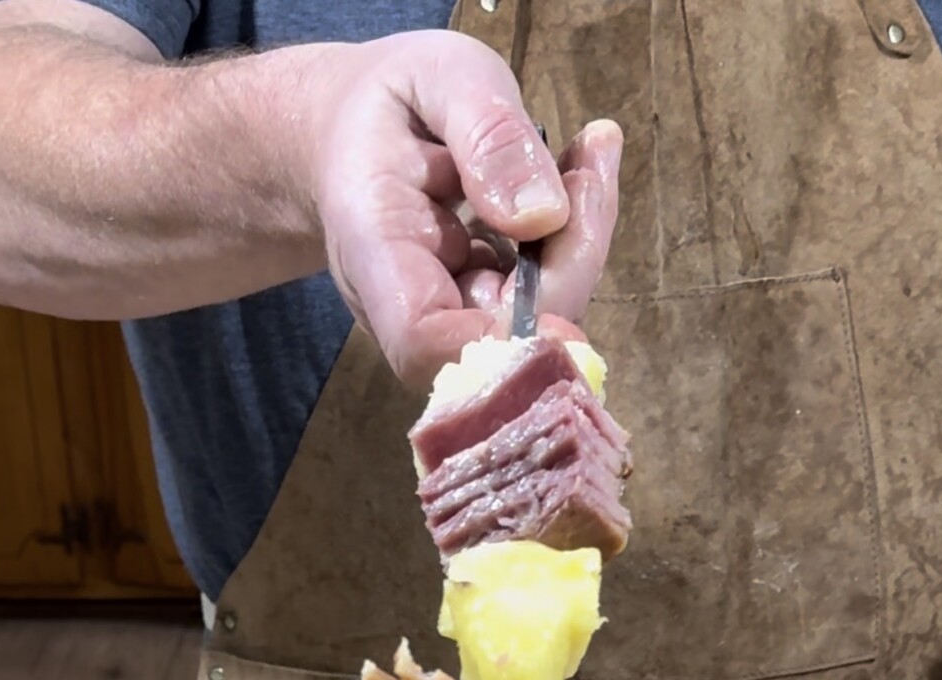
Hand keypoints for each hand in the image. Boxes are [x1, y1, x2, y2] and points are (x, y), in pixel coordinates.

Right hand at [308, 31, 621, 386]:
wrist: (349, 126)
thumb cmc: (387, 97)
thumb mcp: (440, 75)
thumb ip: (488, 135)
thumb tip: (544, 214)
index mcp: (375, 254)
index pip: (424, 340)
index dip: (496, 341)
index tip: (559, 276)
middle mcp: (408, 308)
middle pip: (498, 338)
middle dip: (568, 263)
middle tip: (592, 163)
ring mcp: (446, 318)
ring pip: (533, 323)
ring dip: (579, 246)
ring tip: (589, 154)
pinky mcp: (480, 311)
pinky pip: (541, 301)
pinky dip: (573, 242)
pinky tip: (580, 174)